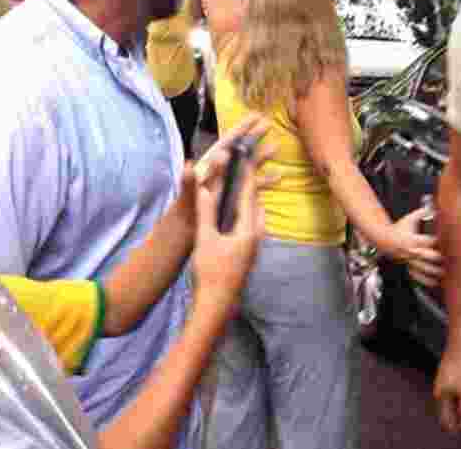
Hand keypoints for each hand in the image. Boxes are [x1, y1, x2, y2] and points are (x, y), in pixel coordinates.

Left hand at [177, 115, 275, 239]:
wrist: (186, 232)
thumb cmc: (185, 212)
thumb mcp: (187, 196)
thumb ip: (188, 181)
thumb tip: (192, 163)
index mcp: (210, 166)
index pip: (228, 142)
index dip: (242, 128)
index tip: (257, 116)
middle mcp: (220, 171)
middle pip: (239, 150)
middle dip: (253, 137)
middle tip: (270, 124)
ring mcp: (227, 183)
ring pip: (247, 165)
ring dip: (261, 156)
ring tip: (277, 147)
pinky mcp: (233, 195)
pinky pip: (251, 184)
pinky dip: (264, 179)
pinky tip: (279, 176)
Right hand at [190, 118, 276, 318]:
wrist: (217, 304)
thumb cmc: (211, 273)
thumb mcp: (205, 239)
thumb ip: (206, 212)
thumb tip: (205, 188)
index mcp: (248, 229)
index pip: (248, 195)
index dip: (245, 174)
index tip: (244, 155)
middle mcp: (256, 235)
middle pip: (255, 203)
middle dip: (250, 184)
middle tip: (247, 164)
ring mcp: (253, 246)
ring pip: (254, 215)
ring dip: (248, 199)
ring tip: (243, 185)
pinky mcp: (247, 253)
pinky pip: (249, 225)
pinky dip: (244, 213)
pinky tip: (236, 214)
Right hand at [386, 206, 443, 286]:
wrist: (384, 239)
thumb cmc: (399, 228)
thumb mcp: (409, 218)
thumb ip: (422, 212)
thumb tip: (433, 208)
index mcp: (411, 239)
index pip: (427, 241)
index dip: (437, 241)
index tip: (447, 242)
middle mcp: (410, 251)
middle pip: (426, 256)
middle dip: (437, 258)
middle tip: (448, 258)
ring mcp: (409, 261)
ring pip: (422, 269)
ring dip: (433, 272)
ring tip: (444, 272)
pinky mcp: (408, 267)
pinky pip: (416, 277)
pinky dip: (426, 281)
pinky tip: (434, 283)